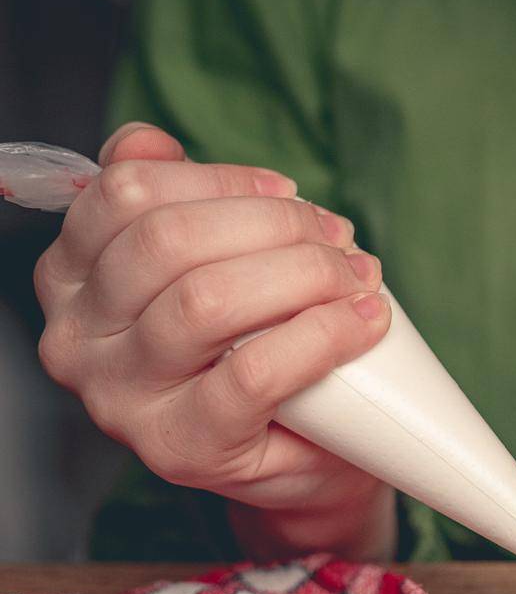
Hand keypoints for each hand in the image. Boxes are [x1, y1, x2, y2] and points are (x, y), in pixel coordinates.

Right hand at [34, 123, 396, 559]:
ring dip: (305, 274)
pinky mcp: (181, 449)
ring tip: (358, 278)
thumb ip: (172, 198)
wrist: (303, 454)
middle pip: (170, 240)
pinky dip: (323, 335)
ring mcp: (120, 399)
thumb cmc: (253, 346)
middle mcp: (77, 337)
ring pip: (208, 301)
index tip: (288, 191)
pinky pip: (253, 373)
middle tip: (338, 239)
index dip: (223, 179)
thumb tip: (148, 140)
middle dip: (277, 225)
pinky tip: (365, 321)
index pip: (128, 190)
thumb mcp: (206, 264)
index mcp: (72, 276)